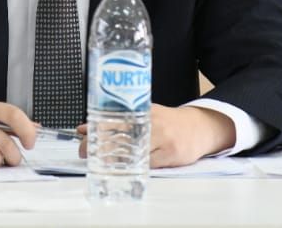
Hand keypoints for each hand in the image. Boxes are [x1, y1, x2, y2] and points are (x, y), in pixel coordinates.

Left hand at [77, 104, 235, 167]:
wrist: (199, 127)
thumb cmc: (168, 122)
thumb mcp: (144, 115)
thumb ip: (117, 121)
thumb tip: (85, 128)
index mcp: (144, 111)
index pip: (116, 119)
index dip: (97, 128)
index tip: (82, 136)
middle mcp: (152, 123)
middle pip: (122, 135)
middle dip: (100, 146)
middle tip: (85, 153)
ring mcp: (163, 139)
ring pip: (133, 151)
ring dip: (114, 159)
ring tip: (101, 163)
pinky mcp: (171, 154)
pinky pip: (149, 164)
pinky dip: (135, 167)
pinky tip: (125, 169)